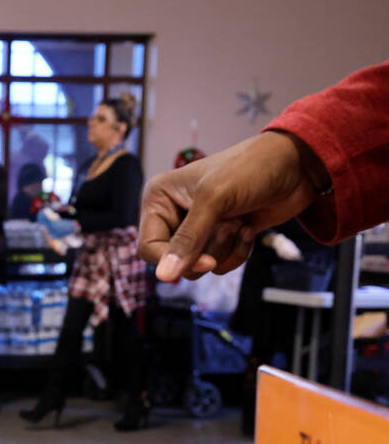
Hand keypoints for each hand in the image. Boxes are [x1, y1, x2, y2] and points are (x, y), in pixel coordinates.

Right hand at [139, 131, 323, 281]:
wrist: (295, 166)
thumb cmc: (250, 169)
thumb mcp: (214, 200)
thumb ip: (187, 240)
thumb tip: (163, 277)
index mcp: (160, 199)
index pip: (149, 247)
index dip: (173, 259)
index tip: (205, 261)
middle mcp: (174, 214)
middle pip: (175, 260)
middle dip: (206, 250)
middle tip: (228, 226)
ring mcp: (199, 228)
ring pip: (199, 266)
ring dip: (225, 249)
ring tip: (240, 222)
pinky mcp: (221, 238)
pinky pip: (220, 265)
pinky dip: (238, 252)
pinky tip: (248, 228)